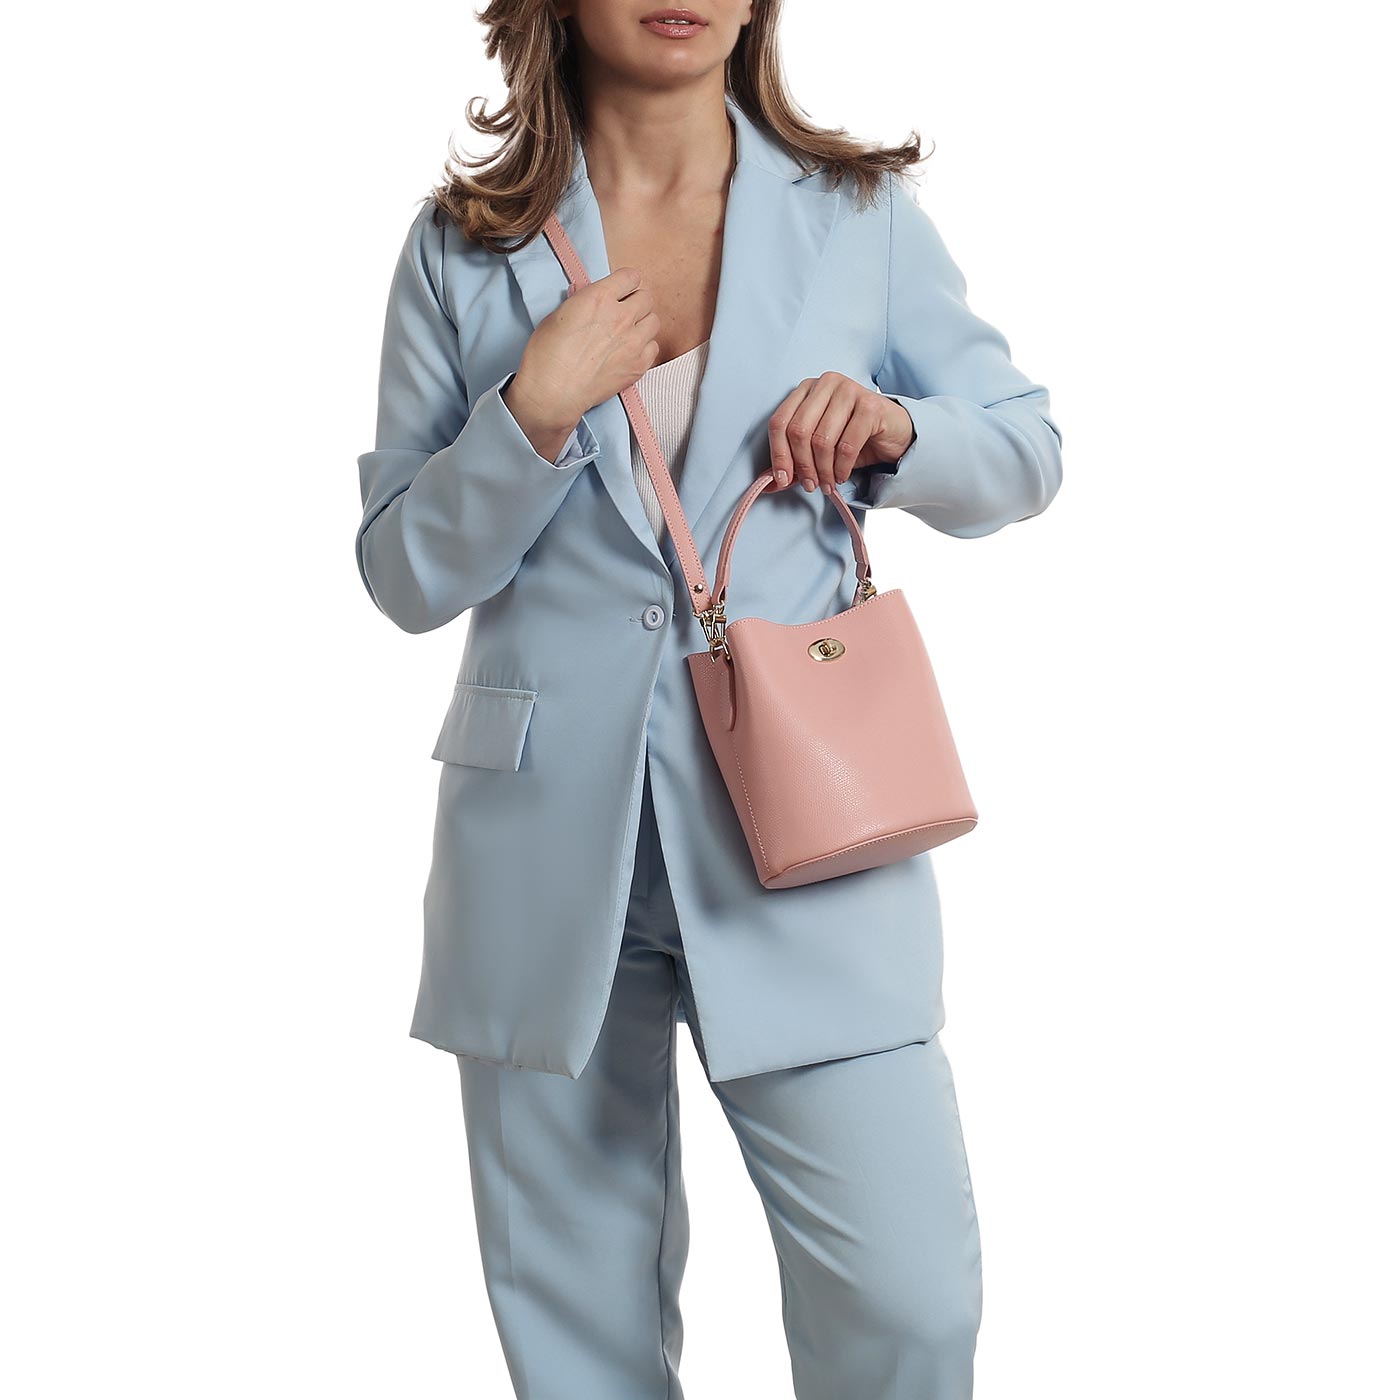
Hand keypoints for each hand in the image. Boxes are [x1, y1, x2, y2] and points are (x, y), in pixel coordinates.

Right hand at [504, 266, 661, 444]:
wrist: (553, 391)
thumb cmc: (547, 354)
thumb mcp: (558, 315)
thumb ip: (580, 302)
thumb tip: (586, 295)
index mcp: (599, 297)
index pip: (630, 277)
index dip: (625, 283)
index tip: (620, 290)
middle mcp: (621, 317)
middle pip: (646, 298)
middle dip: (635, 302)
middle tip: (623, 312)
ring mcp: (633, 342)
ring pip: (654, 321)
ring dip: (643, 324)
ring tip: (628, 333)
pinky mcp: (638, 366)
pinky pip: (654, 348)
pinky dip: (645, 348)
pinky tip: (629, 352)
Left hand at [765, 372, 914, 492]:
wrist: (894, 432)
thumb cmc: (853, 437)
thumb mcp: (818, 449)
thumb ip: (794, 462)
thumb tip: (767, 485)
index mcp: (806, 389)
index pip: (779, 422)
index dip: (778, 455)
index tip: (783, 479)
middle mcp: (825, 384)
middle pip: (798, 431)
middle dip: (802, 466)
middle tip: (811, 485)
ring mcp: (848, 390)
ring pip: (821, 440)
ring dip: (823, 470)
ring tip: (827, 483)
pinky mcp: (869, 405)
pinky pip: (846, 445)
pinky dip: (841, 467)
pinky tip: (842, 474)